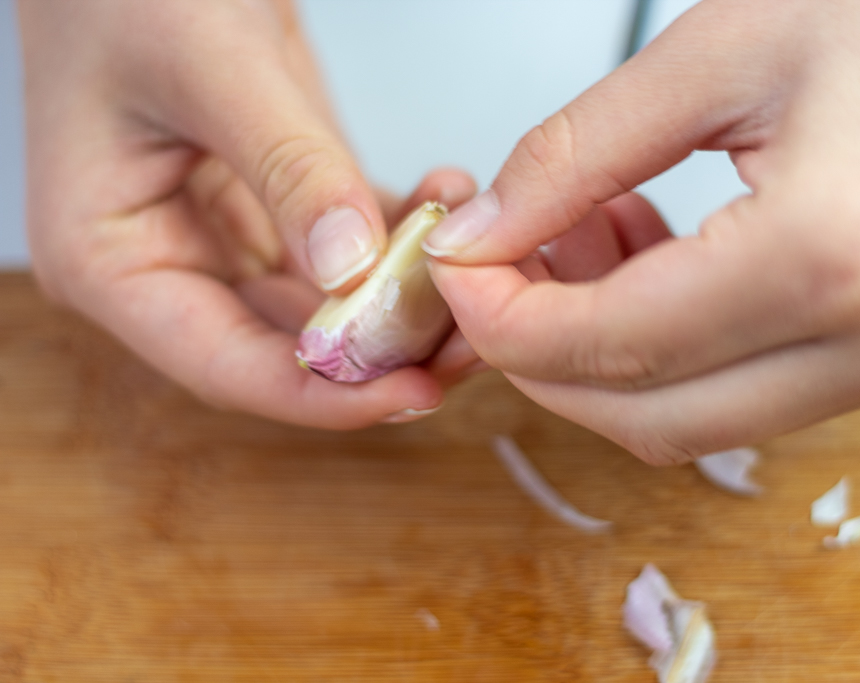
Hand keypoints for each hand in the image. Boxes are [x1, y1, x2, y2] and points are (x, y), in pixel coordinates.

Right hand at [19, 0, 477, 427]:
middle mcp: (169, 265)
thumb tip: (355, 268)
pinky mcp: (273, 208)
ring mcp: (223, 239)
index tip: (409, 393)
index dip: (322, 394)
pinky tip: (445, 205)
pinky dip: (398, 237)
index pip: (224, 364)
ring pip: (327, 305)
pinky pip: (346, 249)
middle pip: (287, 347)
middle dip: (384, 350)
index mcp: (112, 262)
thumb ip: (289, 171)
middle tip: (470, 341)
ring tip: (477, 273)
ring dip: (404, 296)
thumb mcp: (214, 71)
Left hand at [425, 0, 859, 462]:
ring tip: (582, 237)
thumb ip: (572, 156)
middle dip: (541, 356)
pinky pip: (741, 391)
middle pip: (644, 416)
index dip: (504, 321)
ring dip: (602, 355)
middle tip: (499, 267)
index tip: (454, 267)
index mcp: (829, 255)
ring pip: (690, 420)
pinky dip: (666, 350)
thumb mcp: (708, 54)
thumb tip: (483, 233)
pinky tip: (647, 258)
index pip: (611, 347)